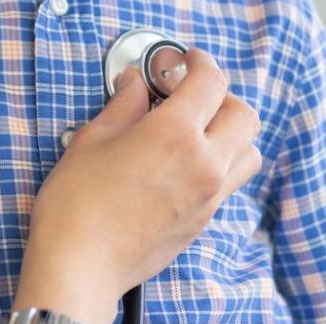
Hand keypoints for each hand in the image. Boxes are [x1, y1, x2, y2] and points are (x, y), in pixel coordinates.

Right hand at [11, 48, 261, 322]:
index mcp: (175, 134)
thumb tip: (134, 83)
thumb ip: (122, 105)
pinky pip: (230, 182)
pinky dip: (219, 163)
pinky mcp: (203, 221)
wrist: (81, 265)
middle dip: (221, 95)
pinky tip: (183, 164)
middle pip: (244, 115)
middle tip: (190, 92)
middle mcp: (204, 164)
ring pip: (248, 153)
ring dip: (230, 133)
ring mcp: (209, 197)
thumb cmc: (77, 202)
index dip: (199, 62)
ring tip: (196, 130)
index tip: (185, 59)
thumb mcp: (91, 140)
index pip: (211, 82)